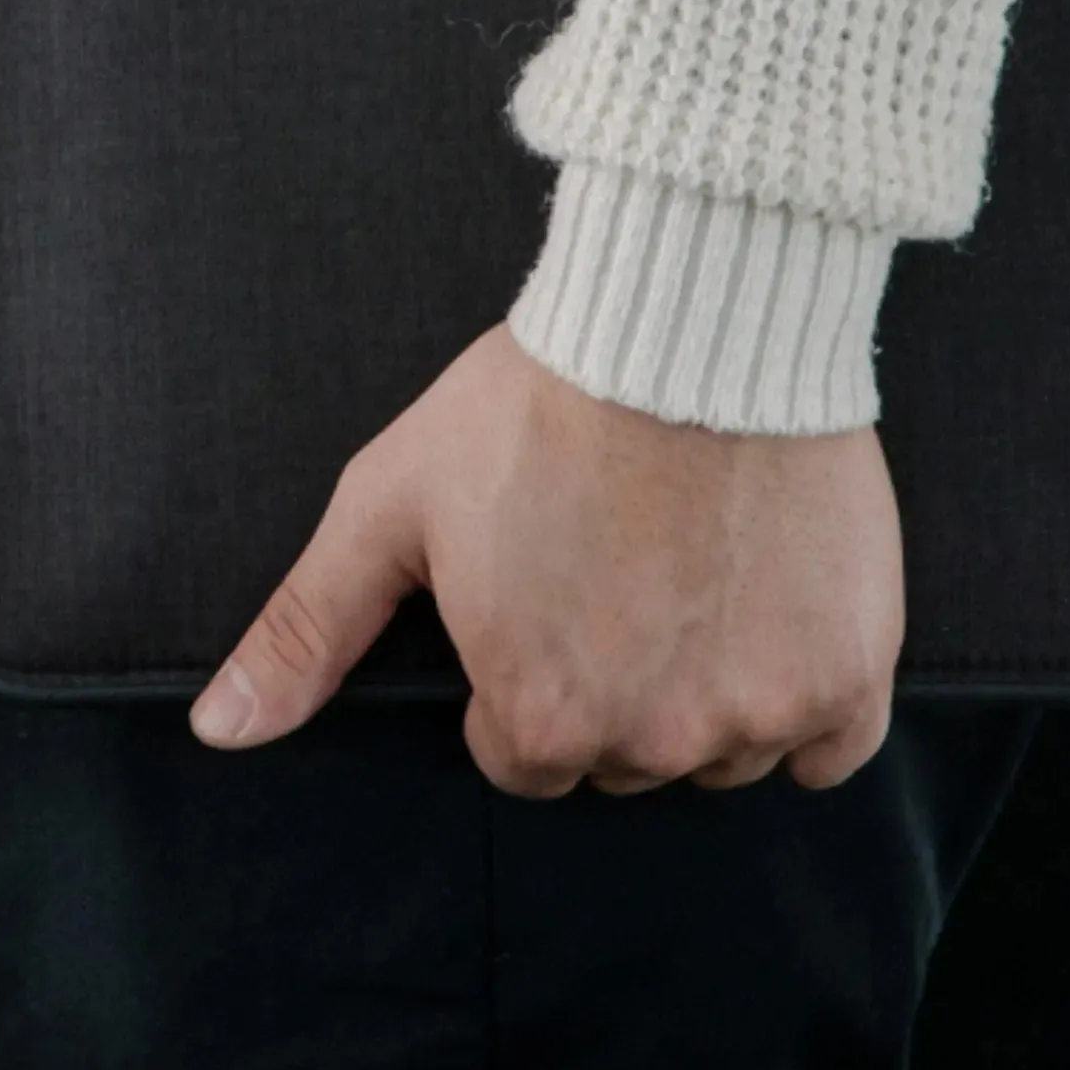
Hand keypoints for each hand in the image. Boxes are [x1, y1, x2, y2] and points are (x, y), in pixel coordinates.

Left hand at [188, 320, 905, 796]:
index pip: (523, 756)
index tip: (548, 594)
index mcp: (540, 713)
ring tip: (694, 572)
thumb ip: (307, 628)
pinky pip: (832, 746)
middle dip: (614, 683)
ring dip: (708, 689)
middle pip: (624, 758)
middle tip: (620, 570)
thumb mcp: (393, 502)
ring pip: (724, 752)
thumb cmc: (533, 402)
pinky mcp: (850, 666)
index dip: (525, 674)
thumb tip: (219, 730)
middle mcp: (655, 736)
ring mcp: (762, 707)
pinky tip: (772, 620)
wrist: (689, 311)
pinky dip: (809, 700)